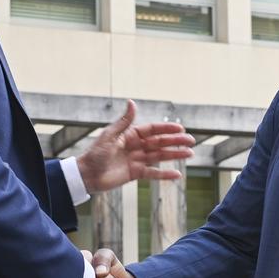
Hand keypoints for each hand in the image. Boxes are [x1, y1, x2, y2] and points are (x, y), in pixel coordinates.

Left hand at [75, 100, 194, 193]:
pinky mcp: (135, 174)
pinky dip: (164, 174)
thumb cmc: (95, 154)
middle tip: (191, 141)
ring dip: (174, 155)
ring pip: (159, 156)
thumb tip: (132, 102)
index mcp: (129, 135)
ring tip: (190, 153)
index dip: (167, 129)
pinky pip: (153, 173)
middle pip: (159, 143)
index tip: (181, 128)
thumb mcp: (110, 136)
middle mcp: (135, 147)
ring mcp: (136, 161)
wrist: (86, 175)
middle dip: (175, 142)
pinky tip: (177, 174)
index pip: (152, 130)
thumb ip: (124, 122)